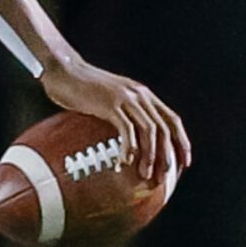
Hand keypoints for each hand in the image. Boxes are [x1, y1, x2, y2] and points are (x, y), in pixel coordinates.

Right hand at [38, 56, 192, 184]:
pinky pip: (126, 129)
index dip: (181, 142)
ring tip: (145, 173)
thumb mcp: (110, 97)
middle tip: (162, 177)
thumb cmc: (80, 87)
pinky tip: (123, 161)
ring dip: (150, 155)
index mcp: (143, 94)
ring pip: (149, 130)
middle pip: (164, 128)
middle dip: (167, 155)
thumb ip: (123, 111)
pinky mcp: (110, 104)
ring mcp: (126, 98)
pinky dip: (128, 147)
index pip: (172, 120)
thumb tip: (127, 138)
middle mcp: (140, 95)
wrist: (62, 69)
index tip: (183, 163)